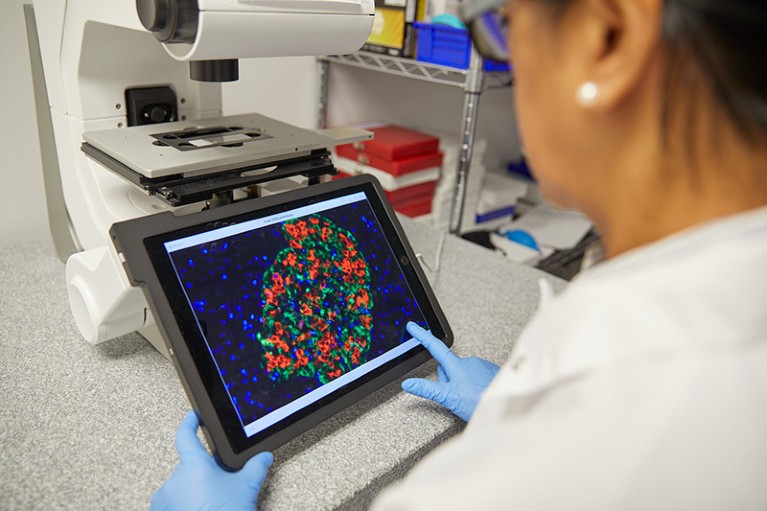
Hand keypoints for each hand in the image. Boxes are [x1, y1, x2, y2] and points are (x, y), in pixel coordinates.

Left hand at [151, 411, 272, 510]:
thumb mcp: (246, 488)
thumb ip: (255, 466)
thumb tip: (264, 457)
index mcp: (193, 465)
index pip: (186, 435)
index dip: (189, 422)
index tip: (193, 417)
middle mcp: (174, 479)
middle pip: (189, 466)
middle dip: (203, 473)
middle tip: (218, 484)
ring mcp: (165, 499)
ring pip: (180, 486)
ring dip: (193, 490)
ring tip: (210, 503)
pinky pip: (171, 503)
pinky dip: (182, 505)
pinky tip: (200, 510)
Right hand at [402, 322, 499, 421]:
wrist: (506, 404)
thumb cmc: (479, 401)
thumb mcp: (448, 397)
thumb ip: (427, 389)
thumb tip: (408, 383)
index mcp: (456, 365)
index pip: (434, 346)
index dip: (422, 336)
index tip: (413, 327)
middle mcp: (469, 361)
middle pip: (448, 366)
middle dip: (446, 378)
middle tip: (454, 395)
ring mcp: (481, 365)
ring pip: (462, 372)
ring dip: (461, 383)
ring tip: (469, 398)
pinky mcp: (491, 371)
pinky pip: (476, 375)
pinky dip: (474, 384)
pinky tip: (478, 395)